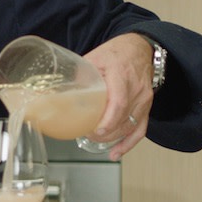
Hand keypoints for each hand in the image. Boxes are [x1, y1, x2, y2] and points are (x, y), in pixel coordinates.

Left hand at [82, 33, 154, 159]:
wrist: (139, 49)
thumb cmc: (117, 52)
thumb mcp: (94, 58)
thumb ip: (79, 75)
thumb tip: (55, 90)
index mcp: (122, 76)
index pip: (120, 102)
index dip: (109, 119)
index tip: (97, 130)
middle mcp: (137, 89)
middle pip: (124, 118)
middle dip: (106, 132)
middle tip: (88, 135)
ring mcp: (144, 99)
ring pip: (132, 126)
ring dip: (114, 138)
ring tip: (96, 142)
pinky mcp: (146, 106)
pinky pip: (140, 129)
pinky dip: (129, 143)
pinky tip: (116, 152)